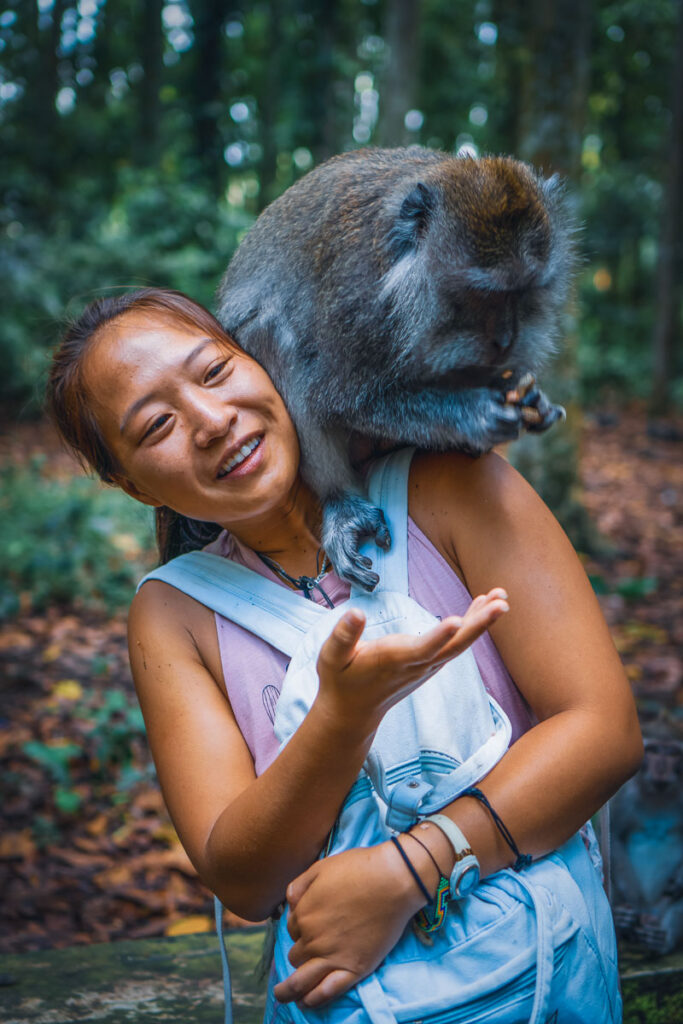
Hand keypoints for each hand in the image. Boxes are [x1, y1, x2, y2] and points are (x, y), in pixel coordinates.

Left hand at [273, 840, 427, 1008]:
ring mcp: (332, 956)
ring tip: (285, 995)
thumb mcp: (322, 867)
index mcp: (304, 913)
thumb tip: (289, 904)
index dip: (300, 927)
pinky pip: (326, 992)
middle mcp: (313, 939)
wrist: (393, 880)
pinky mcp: (353, 969)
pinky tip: (306, 1003)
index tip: (311, 925)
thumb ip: (300, 885)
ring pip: (301, 980)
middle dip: (299, 952)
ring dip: (289, 990)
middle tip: (308, 951)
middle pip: (296, 954)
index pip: (293, 928)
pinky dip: (313, 1000)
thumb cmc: (359, 868)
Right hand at [315, 589, 508, 733]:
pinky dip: (472, 623)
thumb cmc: (340, 681)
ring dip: (482, 620)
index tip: (456, 621)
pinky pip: (456, 642)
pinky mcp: (430, 663)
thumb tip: (355, 613)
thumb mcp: (331, 657)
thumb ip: (343, 636)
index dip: (438, 636)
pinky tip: (483, 604)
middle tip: (502, 604)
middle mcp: (417, 665)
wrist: (352, 713)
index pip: (421, 649)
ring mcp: (427, 666)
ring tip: (502, 596)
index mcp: (393, 661)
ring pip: (460, 643)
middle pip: (454, 646)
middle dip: (478, 625)